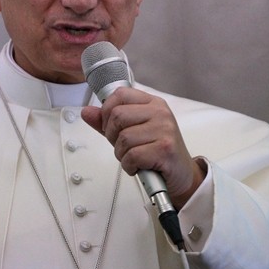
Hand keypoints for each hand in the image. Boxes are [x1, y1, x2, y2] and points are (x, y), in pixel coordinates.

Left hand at [81, 87, 203, 208]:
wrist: (181, 174)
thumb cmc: (157, 151)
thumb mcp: (133, 132)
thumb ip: (108, 122)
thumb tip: (86, 112)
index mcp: (152, 103)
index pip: (119, 94)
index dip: (107, 112)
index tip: (111, 127)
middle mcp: (160, 112)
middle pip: (117, 116)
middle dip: (113, 136)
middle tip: (125, 147)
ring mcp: (164, 129)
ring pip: (123, 138)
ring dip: (122, 155)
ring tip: (135, 158)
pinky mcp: (165, 149)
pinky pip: (132, 155)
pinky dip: (129, 166)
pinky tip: (139, 166)